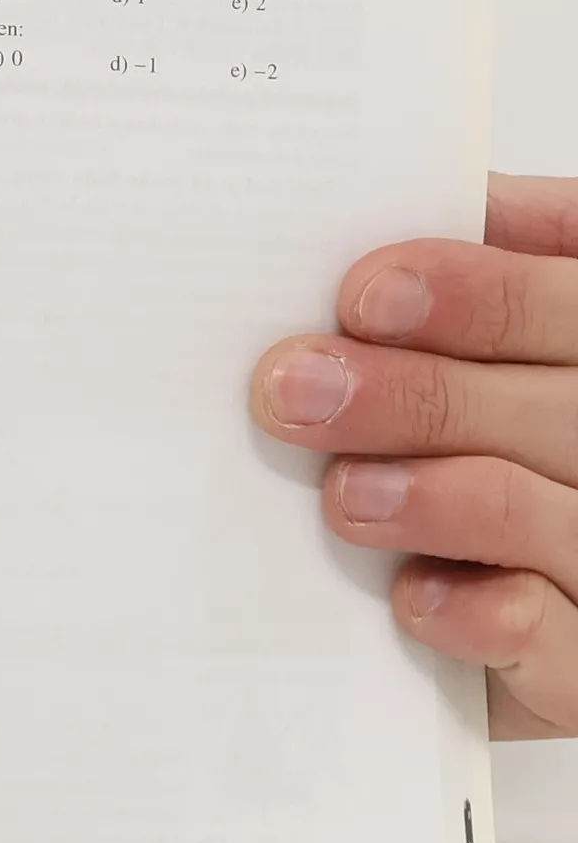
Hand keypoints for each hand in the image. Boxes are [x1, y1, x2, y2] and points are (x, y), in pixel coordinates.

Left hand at [251, 174, 577, 737]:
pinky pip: (552, 642)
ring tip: (342, 495)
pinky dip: (475, 615)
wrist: (536, 609)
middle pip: (557, 407)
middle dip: (418, 394)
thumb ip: (487, 272)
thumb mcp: (501, 342)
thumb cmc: (501, 446)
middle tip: (293, 389)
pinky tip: (410, 597)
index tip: (366, 292)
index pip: (573, 300)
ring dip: (436, 500)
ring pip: (544, 514)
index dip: (482, 291)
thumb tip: (405, 200)